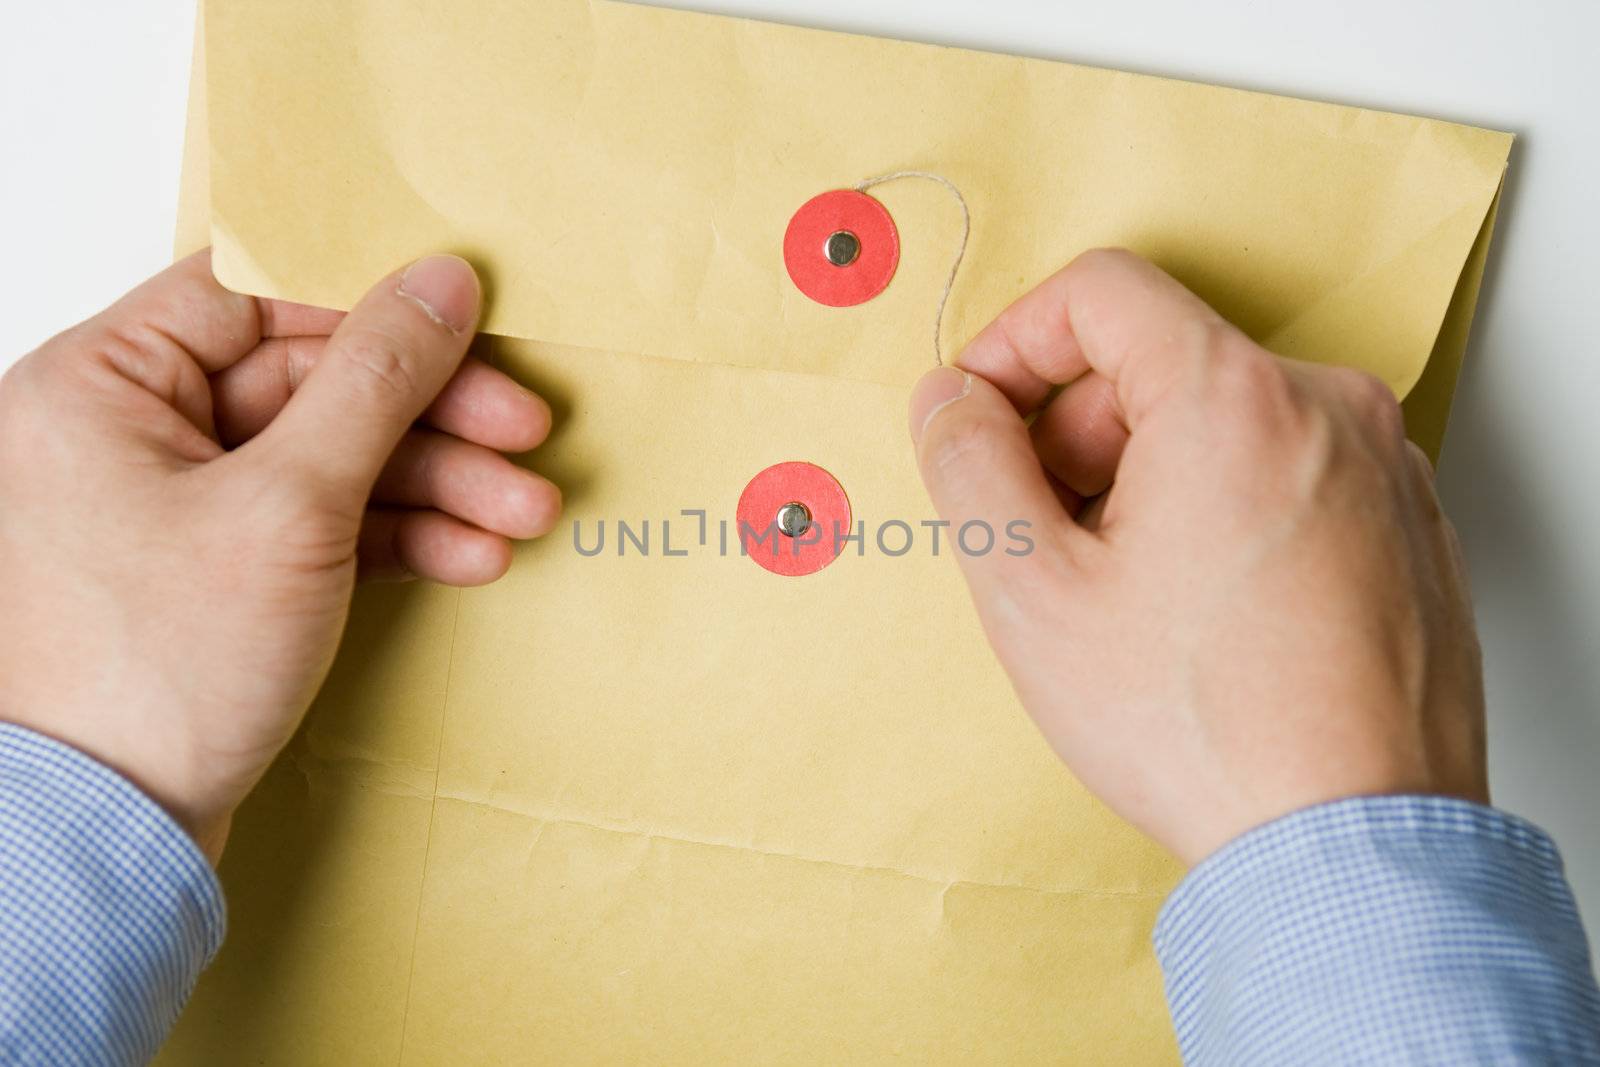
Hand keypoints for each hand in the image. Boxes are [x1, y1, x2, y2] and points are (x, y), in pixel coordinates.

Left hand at [0, 251, 558, 860]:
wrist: (114, 836)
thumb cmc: (161, 669)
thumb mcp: (292, 505)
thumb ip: (377, 381)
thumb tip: (443, 281)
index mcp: (98, 384)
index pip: (255, 296)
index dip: (371, 306)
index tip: (469, 323)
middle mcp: (126, 432)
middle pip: (312, 383)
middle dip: (433, 419)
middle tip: (526, 432)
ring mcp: (175, 507)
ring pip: (331, 459)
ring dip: (438, 484)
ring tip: (525, 513)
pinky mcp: (220, 572)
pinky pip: (322, 524)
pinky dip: (398, 535)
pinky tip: (472, 552)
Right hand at [910, 249, 1485, 865]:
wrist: (1352, 846)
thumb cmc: (1201, 728)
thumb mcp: (1034, 592)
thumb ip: (968, 465)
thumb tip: (949, 400)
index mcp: (1234, 396)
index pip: (1100, 291)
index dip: (1014, 342)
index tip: (982, 415)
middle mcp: (1329, 408)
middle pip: (1162, 359)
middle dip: (1078, 431)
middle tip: (1050, 536)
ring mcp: (1384, 468)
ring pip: (1226, 419)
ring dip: (1148, 476)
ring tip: (1129, 592)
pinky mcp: (1410, 526)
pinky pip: (1289, 471)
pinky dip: (1224, 508)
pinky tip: (1202, 611)